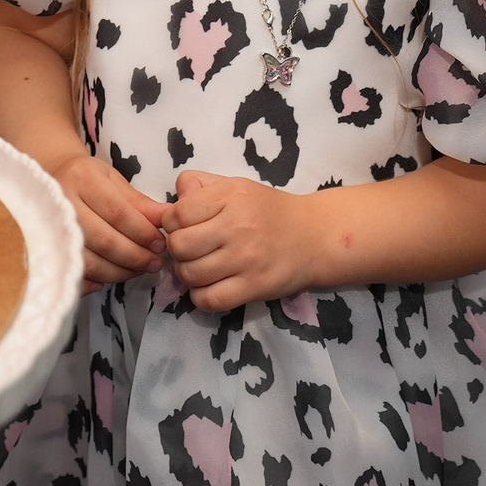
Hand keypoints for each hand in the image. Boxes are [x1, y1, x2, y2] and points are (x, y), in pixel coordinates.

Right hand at [44, 154, 168, 289]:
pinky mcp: (45, 247)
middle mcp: (62, 202)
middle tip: (154, 263)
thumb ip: (140, 202)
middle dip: (135, 256)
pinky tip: (106, 280)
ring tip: (138, 270)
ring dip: (119, 272)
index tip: (160, 244)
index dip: (142, 232)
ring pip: (90, 261)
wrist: (52, 180)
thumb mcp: (113, 181)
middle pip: (105, 240)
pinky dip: (91, 282)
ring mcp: (49, 227)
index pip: (118, 213)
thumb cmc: (88, 180)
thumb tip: (167, 217)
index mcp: (82, 178)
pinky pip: (71, 272)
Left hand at [162, 171, 312, 312]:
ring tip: (199, 268)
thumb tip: (172, 201)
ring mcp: (246, 259)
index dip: (172, 223)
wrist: (314, 236)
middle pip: (179, 246)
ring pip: (190, 275)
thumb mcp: (236, 186)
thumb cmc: (268, 210)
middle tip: (190, 250)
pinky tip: (209, 287)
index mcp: (230, 196)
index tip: (183, 228)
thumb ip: (200, 185)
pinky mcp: (255, 287)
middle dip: (177, 251)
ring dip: (187, 275)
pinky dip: (201, 297)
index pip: (177, 214)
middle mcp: (238, 226)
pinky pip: (210, 300)